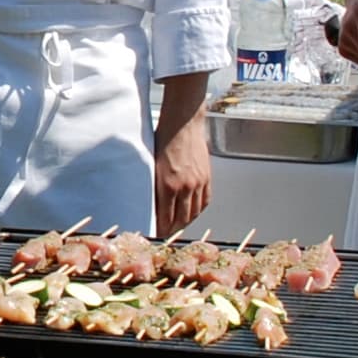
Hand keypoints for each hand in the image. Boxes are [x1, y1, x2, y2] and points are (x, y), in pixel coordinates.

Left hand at [154, 114, 212, 232]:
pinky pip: (204, 201)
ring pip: (193, 213)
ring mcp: (198, 183)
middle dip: (172, 230)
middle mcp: (184, 187)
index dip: (161, 229)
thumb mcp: (152, 165)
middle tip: (166, 234)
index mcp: (167, 185)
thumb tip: (151, 202)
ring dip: (186, 222)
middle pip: (180, 219)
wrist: (183, 124)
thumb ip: (154, 185)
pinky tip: (192, 213)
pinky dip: (198, 210)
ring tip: (178, 226)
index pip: (165, 217)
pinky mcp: (206, 177)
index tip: (156, 233)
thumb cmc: (164, 138)